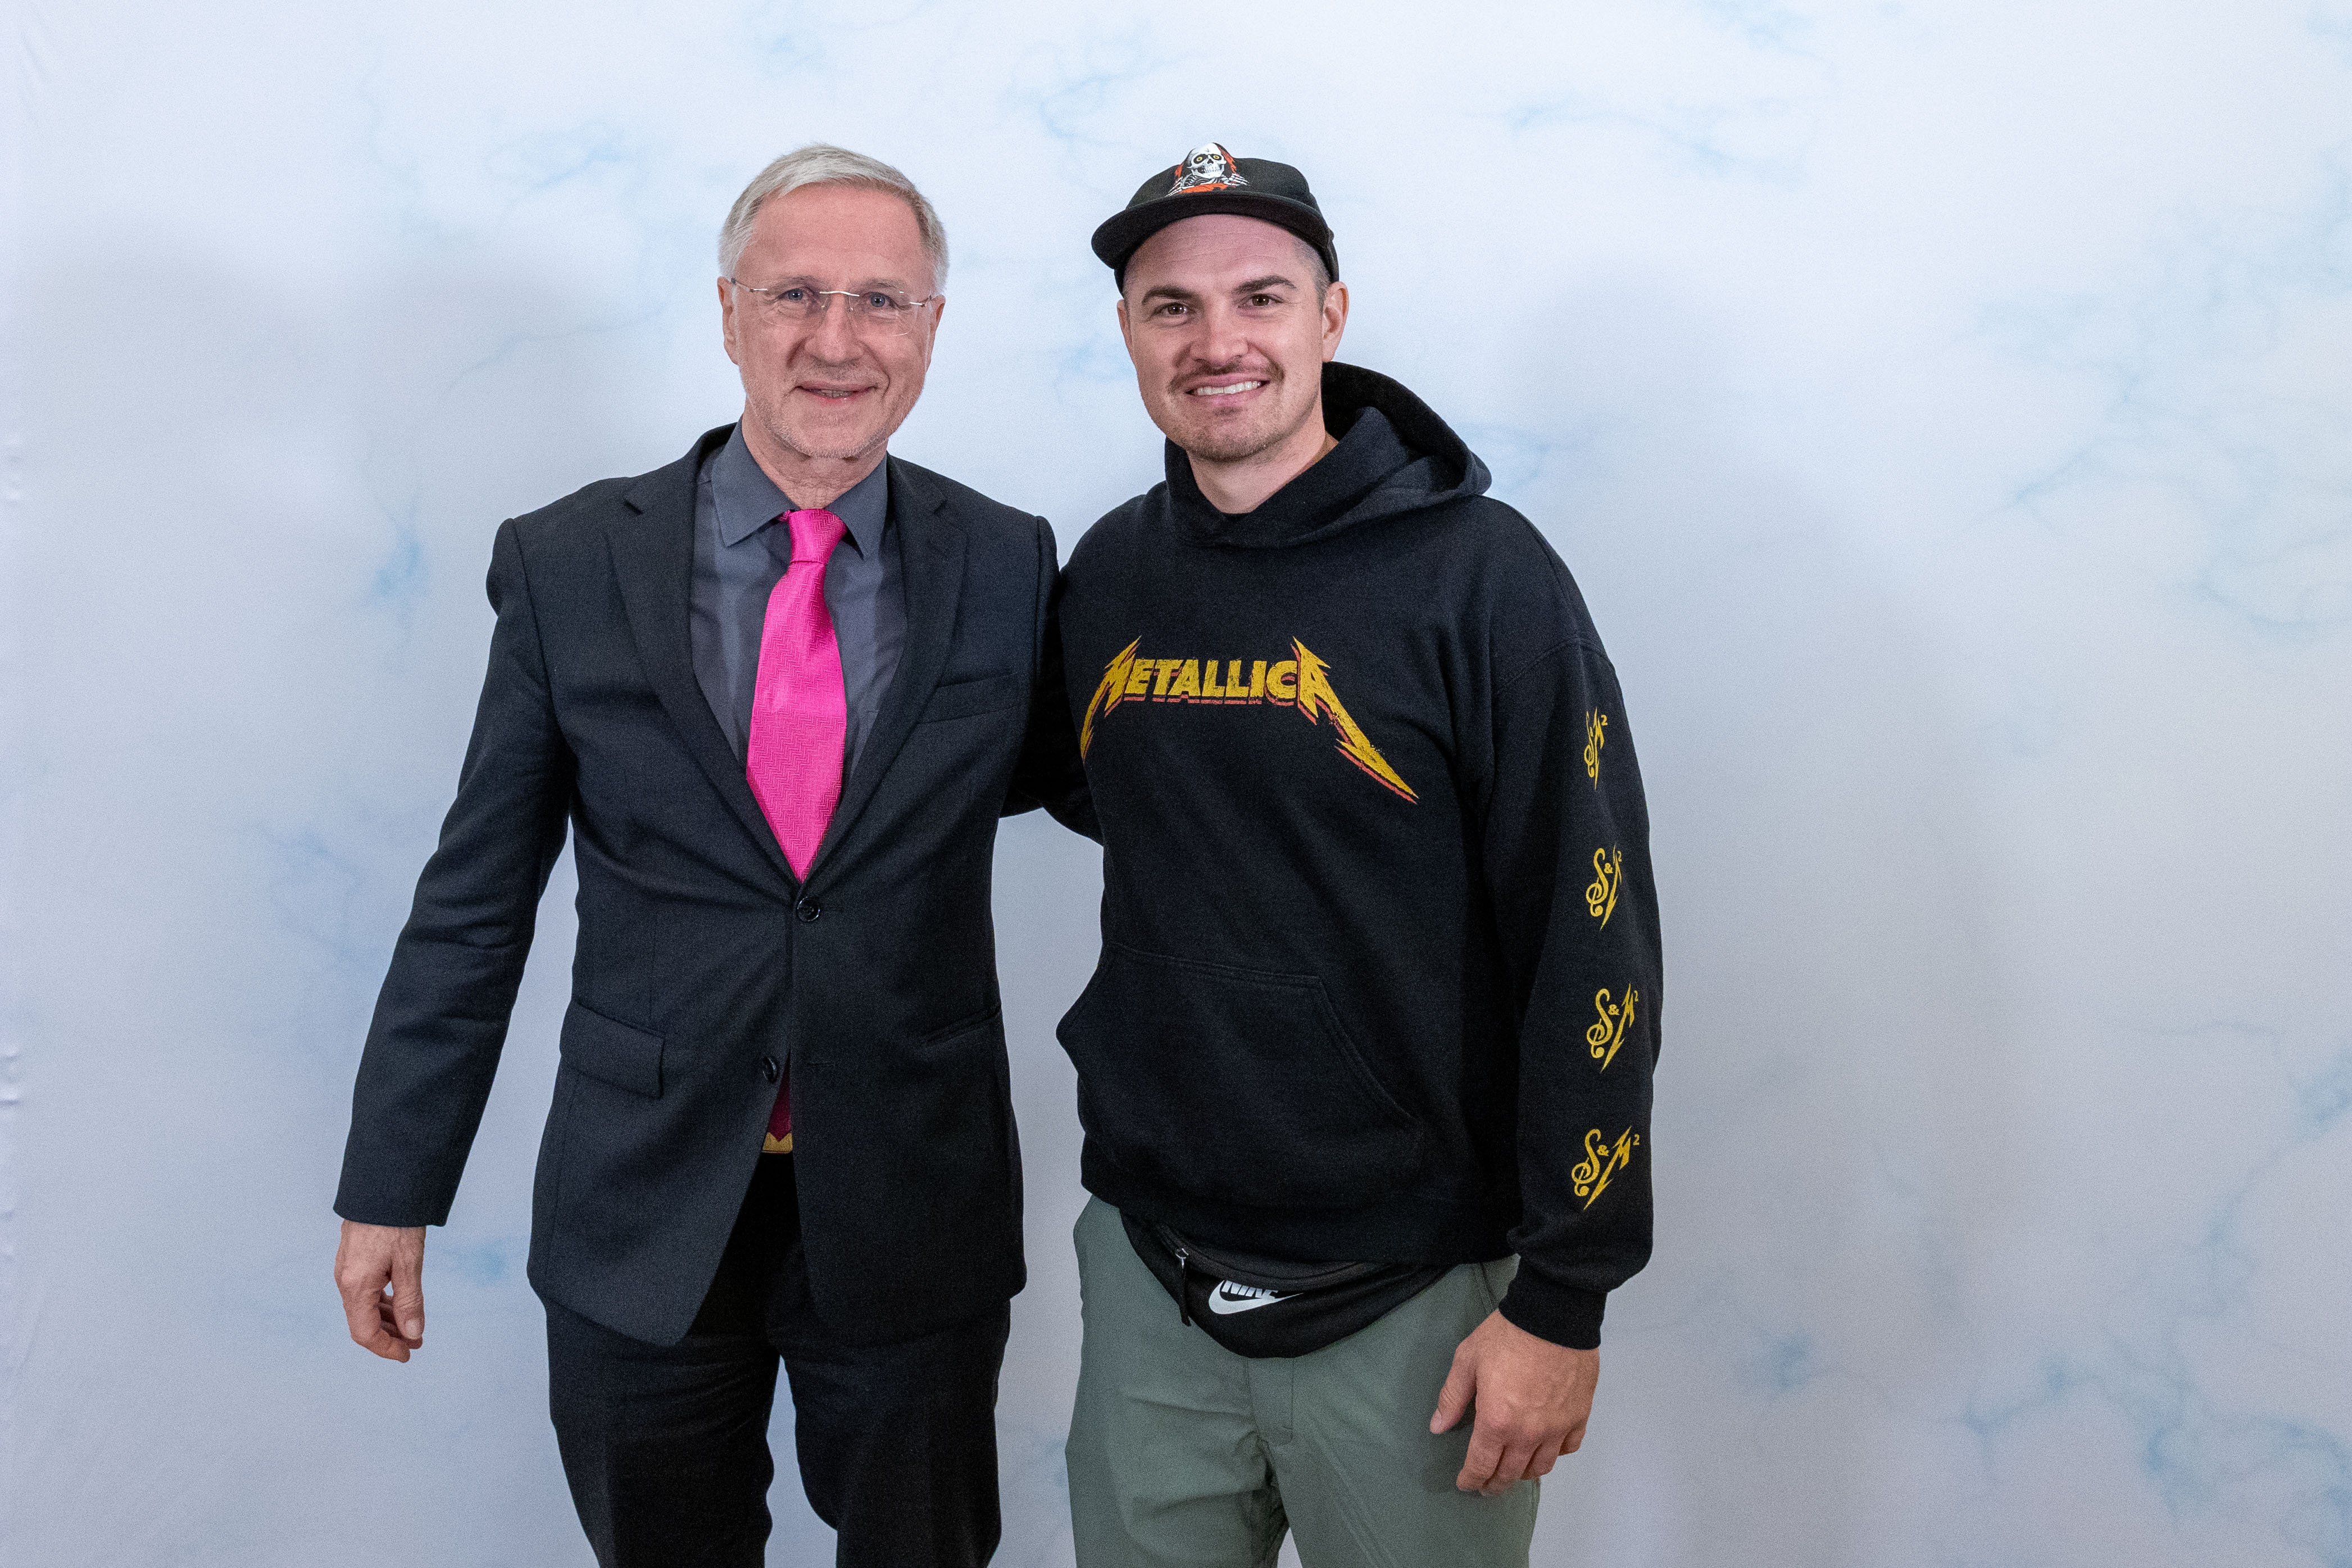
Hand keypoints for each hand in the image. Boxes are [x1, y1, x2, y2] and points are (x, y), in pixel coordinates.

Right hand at [335, 1220, 427, 1361]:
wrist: (382, 1186)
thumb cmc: (395, 1222)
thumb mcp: (409, 1264)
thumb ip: (410, 1301)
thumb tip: (413, 1333)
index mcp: (356, 1286)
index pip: (365, 1333)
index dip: (386, 1348)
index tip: (407, 1354)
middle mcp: (345, 1281)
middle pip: (363, 1322)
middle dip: (390, 1336)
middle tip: (416, 1342)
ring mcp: (347, 1270)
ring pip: (365, 1307)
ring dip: (388, 1320)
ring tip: (413, 1326)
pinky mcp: (353, 1260)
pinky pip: (365, 1292)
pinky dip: (382, 1303)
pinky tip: (399, 1304)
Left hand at [1430, 1309, 1598, 1494]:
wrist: (1553, 1315)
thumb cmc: (1507, 1334)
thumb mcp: (1467, 1360)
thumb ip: (1452, 1397)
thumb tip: (1438, 1426)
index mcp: (1496, 1421)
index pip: (1481, 1465)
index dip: (1471, 1479)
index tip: (1466, 1483)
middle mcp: (1528, 1433)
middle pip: (1510, 1473)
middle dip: (1495, 1484)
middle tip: (1487, 1486)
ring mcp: (1557, 1427)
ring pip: (1541, 1467)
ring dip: (1524, 1474)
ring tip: (1514, 1471)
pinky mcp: (1579, 1416)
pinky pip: (1568, 1448)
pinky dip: (1555, 1454)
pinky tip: (1546, 1449)